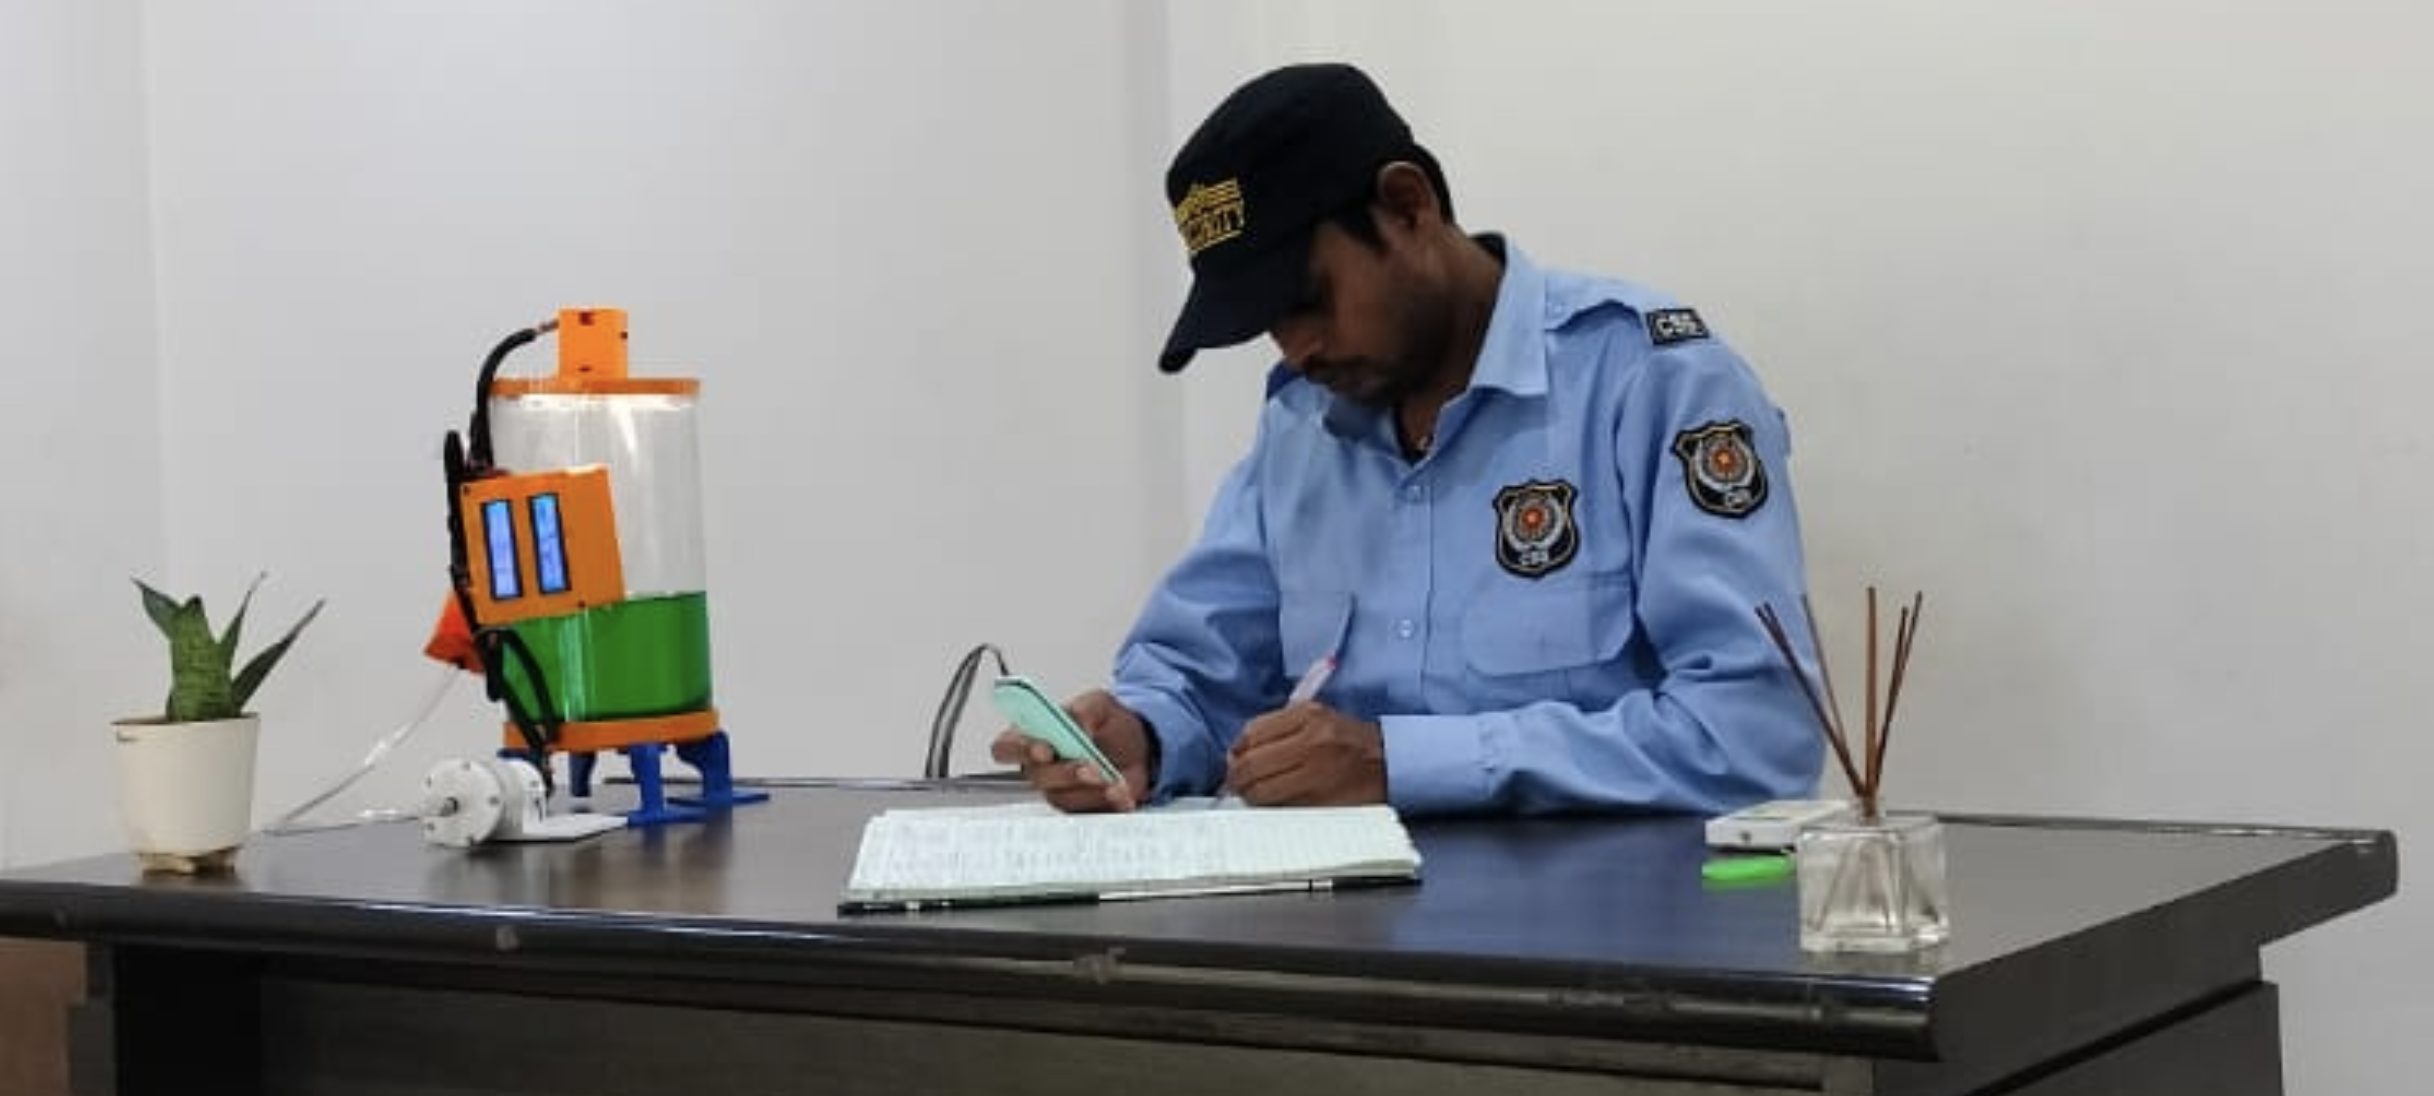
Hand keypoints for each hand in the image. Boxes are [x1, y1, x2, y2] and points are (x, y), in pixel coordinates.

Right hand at [988, 689, 1154, 812]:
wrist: (1138, 747)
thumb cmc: (1108, 724)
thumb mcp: (1100, 704)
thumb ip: (1086, 708)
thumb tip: (1077, 720)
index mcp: (1033, 736)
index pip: (1006, 747)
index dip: (1020, 749)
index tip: (1045, 749)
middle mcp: (1040, 768)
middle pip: (1037, 777)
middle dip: (1064, 772)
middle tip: (1089, 765)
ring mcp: (1059, 792)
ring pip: (1064, 799)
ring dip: (1091, 791)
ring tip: (1114, 781)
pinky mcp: (1081, 809)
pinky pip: (1089, 813)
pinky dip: (1109, 803)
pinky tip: (1122, 792)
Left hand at [1224, 702, 1386, 806]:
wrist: (1390, 761)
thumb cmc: (1347, 741)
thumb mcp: (1316, 718)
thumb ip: (1277, 728)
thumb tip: (1236, 753)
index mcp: (1307, 715)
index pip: (1251, 734)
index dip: (1236, 752)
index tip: (1234, 762)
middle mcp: (1312, 741)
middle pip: (1251, 765)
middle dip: (1237, 778)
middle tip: (1236, 785)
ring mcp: (1317, 773)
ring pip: (1262, 791)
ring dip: (1251, 796)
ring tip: (1254, 796)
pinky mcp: (1323, 801)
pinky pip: (1282, 808)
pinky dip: (1270, 809)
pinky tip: (1273, 804)